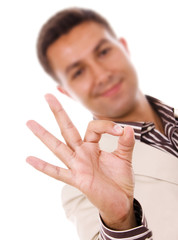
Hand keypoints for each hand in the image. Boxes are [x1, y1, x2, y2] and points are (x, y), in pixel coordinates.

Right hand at [26, 94, 135, 229]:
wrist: (121, 201)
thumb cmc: (120, 179)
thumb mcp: (125, 158)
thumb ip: (126, 143)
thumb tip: (129, 128)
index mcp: (92, 146)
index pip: (93, 127)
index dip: (107, 126)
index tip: (121, 131)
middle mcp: (82, 153)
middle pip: (67, 129)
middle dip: (59, 112)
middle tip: (48, 96)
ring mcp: (77, 165)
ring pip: (58, 147)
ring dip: (44, 135)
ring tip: (30, 123)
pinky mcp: (77, 180)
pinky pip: (57, 172)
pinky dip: (43, 166)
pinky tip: (29, 159)